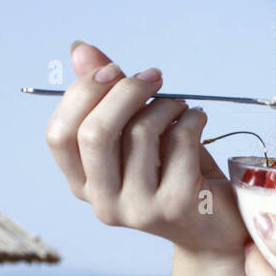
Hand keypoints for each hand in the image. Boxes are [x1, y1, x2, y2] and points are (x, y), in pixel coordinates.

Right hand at [44, 40, 248, 254]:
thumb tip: (80, 49)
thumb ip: (106, 94)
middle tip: (153, 76)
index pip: (58, 135)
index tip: (114, 70)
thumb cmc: (173, 172)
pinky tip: (199, 120)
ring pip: (141, 132)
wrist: (216, 225)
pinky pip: (180, 140)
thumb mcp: (136, 132)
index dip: (82, 94)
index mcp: (83, 183)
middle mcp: (102, 202)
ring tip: (182, 107)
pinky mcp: (175, 205)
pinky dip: (193, 118)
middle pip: (94, 132)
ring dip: (167, 104)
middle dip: (125, 90)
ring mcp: (138, 209)